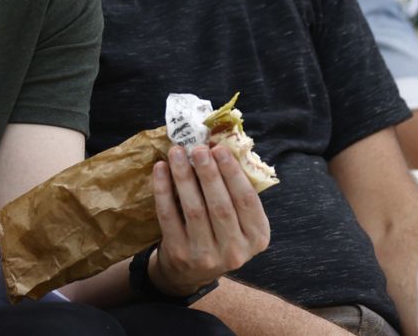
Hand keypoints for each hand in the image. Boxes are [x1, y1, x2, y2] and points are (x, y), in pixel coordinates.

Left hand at [149, 144, 270, 295]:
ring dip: (183, 176)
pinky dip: (163, 190)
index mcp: (257, 238)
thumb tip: (218, 146)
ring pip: (194, 209)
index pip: (248, 201)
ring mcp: (207, 255)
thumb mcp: (238, 222)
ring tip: (176, 152)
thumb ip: (234, 192)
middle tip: (197, 148)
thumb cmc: (217, 234)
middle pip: (220, 205)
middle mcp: (236, 251)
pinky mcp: (180, 254)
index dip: (233, 173)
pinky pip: (169, 216)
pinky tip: (160, 169)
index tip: (219, 149)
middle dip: (208, 172)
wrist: (189, 271)